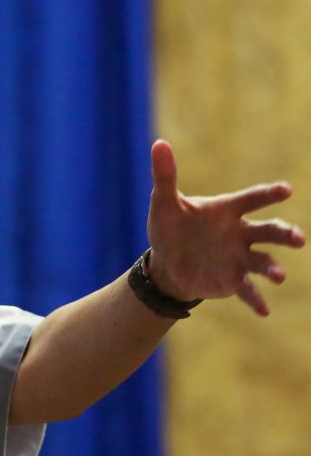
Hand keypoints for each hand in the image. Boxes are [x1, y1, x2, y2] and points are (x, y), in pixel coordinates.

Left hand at [146, 139, 304, 315]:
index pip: (251, 199)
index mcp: (227, 210)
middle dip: (285, 233)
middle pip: (268, 231)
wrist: (167, 262)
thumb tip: (159, 144)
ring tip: (279, 276)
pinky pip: (248, 291)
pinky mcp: (233, 280)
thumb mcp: (163, 203)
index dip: (268, 194)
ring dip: (273, 268)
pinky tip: (264, 312)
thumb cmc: (170, 228)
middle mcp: (240, 233)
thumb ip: (165, 176)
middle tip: (297, 238)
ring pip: (264, 261)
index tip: (285, 189)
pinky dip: (256, 300)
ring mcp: (239, 258)